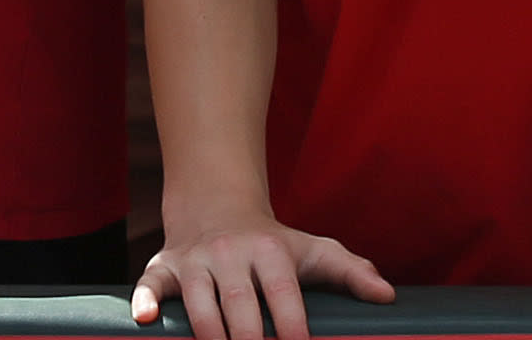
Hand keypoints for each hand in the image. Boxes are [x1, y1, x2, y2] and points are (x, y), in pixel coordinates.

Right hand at [135, 203, 398, 339]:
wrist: (216, 204)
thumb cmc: (273, 243)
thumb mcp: (313, 250)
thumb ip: (351, 272)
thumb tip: (388, 295)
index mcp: (270, 252)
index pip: (285, 297)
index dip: (294, 330)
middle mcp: (231, 255)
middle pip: (241, 308)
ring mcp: (194, 262)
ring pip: (199, 306)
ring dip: (210, 338)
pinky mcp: (163, 267)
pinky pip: (149, 284)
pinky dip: (144, 300)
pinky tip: (146, 321)